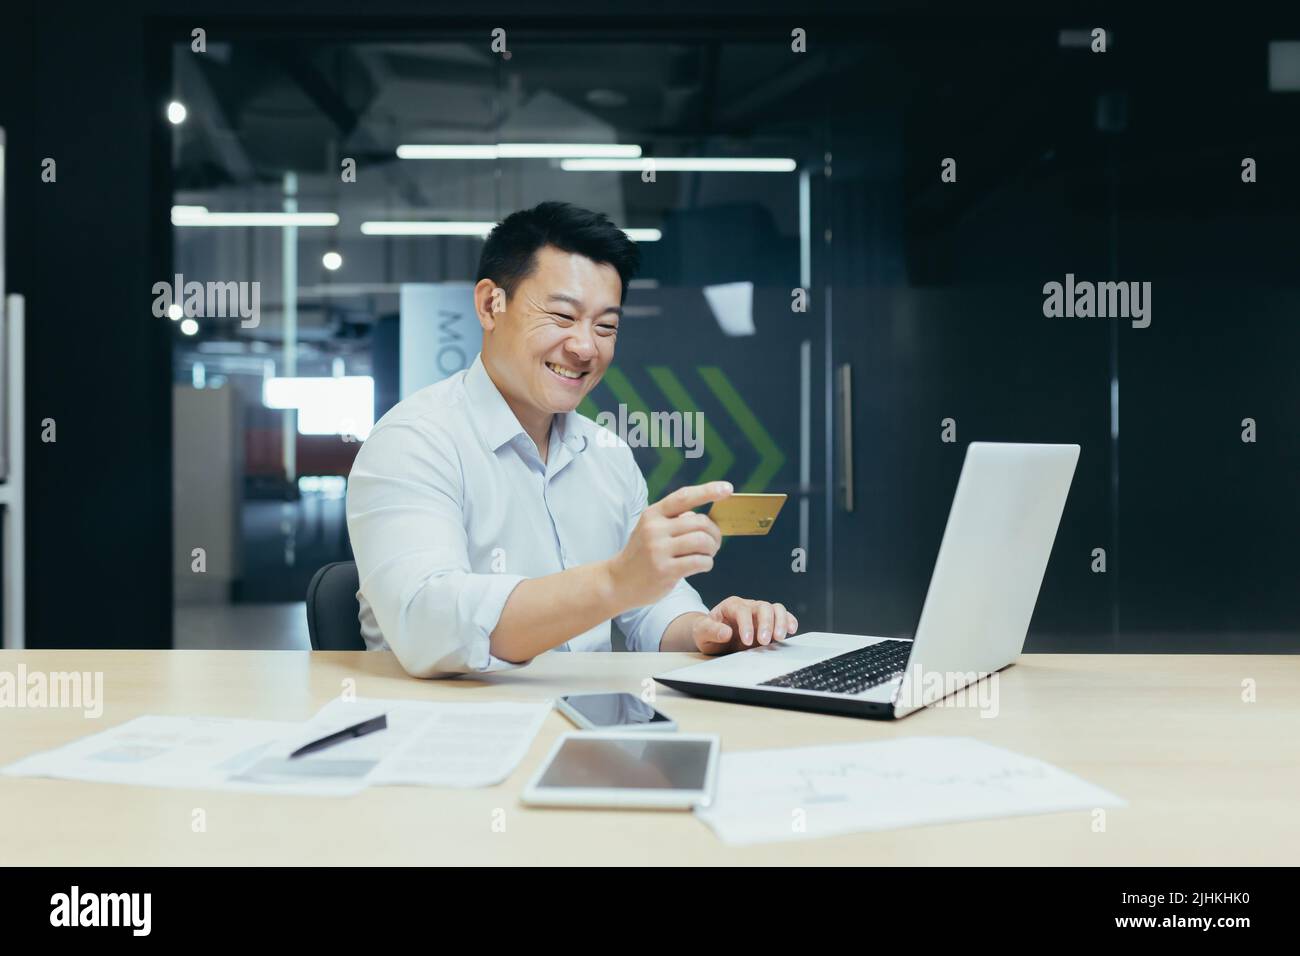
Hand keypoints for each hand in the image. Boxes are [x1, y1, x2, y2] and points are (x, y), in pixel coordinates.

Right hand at [606, 481, 731, 608]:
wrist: (618, 582)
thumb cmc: (641, 554)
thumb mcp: (650, 529)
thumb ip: (674, 521)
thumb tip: (704, 519)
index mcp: (652, 514)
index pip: (684, 497)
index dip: (707, 491)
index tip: (727, 489)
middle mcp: (654, 529)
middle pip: (699, 522)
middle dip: (714, 533)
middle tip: (714, 543)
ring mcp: (659, 550)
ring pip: (702, 541)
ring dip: (712, 549)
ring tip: (708, 554)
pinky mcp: (665, 570)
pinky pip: (699, 562)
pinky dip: (707, 563)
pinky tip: (702, 565)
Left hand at [692, 596, 798, 654]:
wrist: (713, 635)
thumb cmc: (708, 633)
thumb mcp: (701, 633)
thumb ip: (711, 631)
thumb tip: (725, 633)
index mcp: (730, 606)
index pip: (742, 610)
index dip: (746, 625)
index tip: (746, 641)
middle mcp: (747, 606)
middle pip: (762, 607)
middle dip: (766, 624)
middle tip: (764, 642)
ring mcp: (760, 612)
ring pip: (775, 608)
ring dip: (780, 622)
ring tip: (779, 637)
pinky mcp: (769, 621)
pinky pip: (783, 616)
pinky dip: (789, 621)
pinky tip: (792, 630)